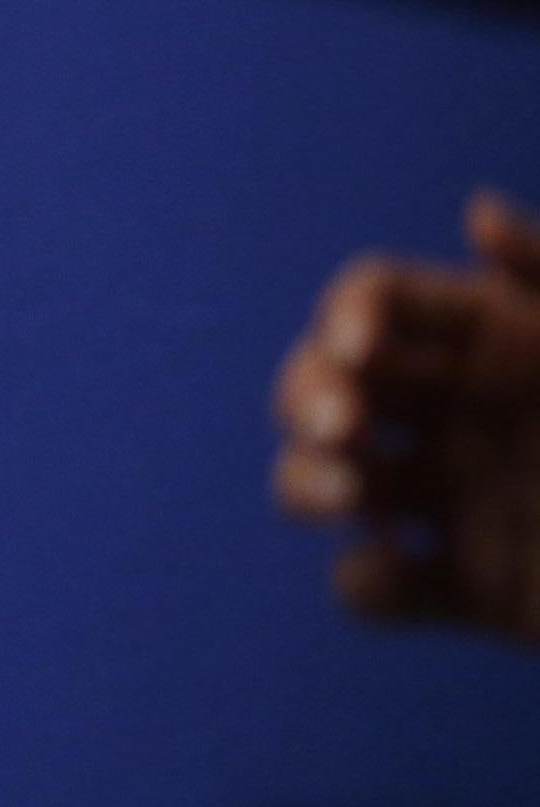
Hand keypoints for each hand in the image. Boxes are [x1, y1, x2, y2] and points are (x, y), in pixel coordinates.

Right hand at [273, 190, 539, 643]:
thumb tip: (476, 212)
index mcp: (499, 340)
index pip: (382, 300)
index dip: (347, 315)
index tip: (360, 348)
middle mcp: (464, 414)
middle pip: (326, 381)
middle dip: (307, 396)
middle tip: (343, 431)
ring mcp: (460, 504)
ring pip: (325, 477)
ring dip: (307, 482)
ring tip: (353, 502)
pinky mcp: (470, 594)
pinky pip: (374, 588)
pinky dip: (366, 585)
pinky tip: (403, 575)